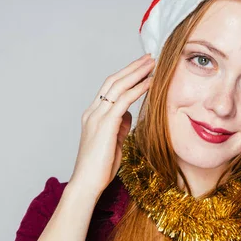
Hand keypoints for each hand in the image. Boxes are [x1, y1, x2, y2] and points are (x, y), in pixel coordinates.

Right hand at [69, 53, 154, 196]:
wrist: (87, 183)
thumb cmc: (100, 167)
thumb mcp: (113, 142)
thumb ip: (119, 127)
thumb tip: (128, 115)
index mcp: (93, 115)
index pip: (110, 88)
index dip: (126, 75)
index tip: (142, 67)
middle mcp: (93, 112)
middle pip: (113, 81)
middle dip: (132, 67)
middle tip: (150, 57)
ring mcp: (97, 116)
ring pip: (118, 86)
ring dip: (137, 73)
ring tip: (153, 64)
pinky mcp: (105, 124)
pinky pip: (124, 100)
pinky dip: (138, 89)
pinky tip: (150, 82)